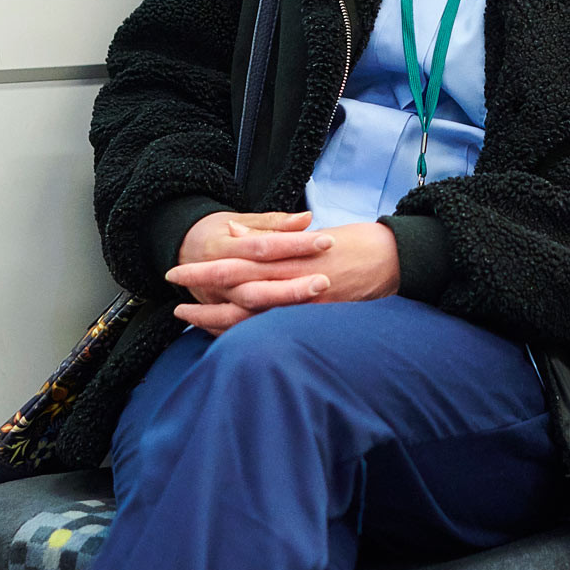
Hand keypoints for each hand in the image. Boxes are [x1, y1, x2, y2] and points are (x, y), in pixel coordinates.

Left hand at [166, 219, 400, 332]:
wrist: (396, 259)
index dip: (205, 268)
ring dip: (214, 319)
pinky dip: (243, 334)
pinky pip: (270, 331)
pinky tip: (223, 336)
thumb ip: (272, 236)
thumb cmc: (356, 244)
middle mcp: (291, 280)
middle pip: (236, 289)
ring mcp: (302, 304)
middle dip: (201, 293)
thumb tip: (234, 233)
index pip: (237, 262)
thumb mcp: (311, 236)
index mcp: (289, 255)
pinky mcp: (314, 321)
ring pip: (249, 316)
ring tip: (187, 319)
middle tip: (173, 297)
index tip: (177, 270)